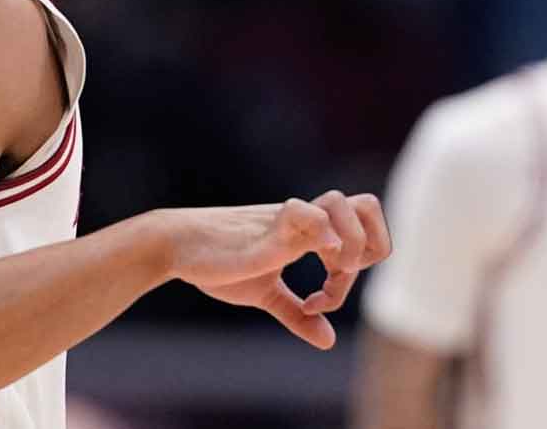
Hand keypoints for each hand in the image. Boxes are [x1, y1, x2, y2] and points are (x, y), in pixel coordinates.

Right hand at [163, 191, 391, 348]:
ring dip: (348, 246)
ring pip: (344, 204)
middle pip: (368, 206)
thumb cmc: (219, 264)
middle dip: (370, 247)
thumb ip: (296, 314)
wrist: (176, 245)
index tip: (321, 299)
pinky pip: (307, 214)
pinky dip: (323, 237)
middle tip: (338, 278)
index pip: (363, 231)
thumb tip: (328, 341)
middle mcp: (306, 221)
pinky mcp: (268, 228)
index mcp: (310, 232)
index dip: (358, 268)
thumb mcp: (265, 294)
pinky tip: (312, 266)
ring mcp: (288, 221)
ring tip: (326, 274)